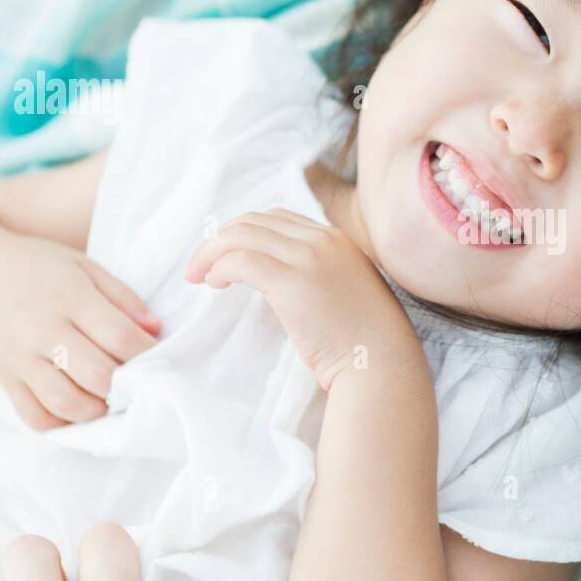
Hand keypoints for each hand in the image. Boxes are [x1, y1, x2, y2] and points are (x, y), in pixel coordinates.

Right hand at [0, 226, 160, 429]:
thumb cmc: (39, 268)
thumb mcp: (85, 267)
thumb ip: (124, 298)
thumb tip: (155, 330)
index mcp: (69, 296)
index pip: (120, 336)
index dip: (147, 353)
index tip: (157, 356)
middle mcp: (42, 329)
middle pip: (97, 374)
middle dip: (126, 385)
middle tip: (135, 383)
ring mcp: (19, 357)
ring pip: (66, 403)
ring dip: (97, 409)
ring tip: (108, 398)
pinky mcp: (4, 378)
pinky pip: (34, 416)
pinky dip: (62, 423)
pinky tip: (79, 409)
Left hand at [183, 208, 417, 390]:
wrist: (380, 362)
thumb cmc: (365, 341)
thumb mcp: (346, 292)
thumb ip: (321, 276)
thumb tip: (282, 282)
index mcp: (336, 240)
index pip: (277, 218)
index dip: (245, 233)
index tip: (228, 256)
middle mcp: (322, 239)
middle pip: (254, 220)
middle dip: (221, 239)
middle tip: (201, 266)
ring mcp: (308, 257)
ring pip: (241, 234)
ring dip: (211, 251)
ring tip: (199, 276)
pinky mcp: (292, 281)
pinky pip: (241, 260)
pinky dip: (219, 267)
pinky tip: (214, 283)